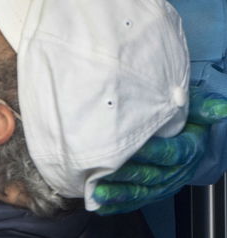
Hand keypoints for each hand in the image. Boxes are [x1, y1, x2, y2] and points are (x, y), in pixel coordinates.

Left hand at [93, 87, 226, 214]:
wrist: (191, 132)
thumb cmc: (188, 115)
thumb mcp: (197, 108)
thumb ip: (205, 107)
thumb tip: (222, 107)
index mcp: (188, 150)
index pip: (169, 153)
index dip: (152, 152)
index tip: (133, 148)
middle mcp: (177, 171)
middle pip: (152, 175)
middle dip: (127, 176)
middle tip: (103, 174)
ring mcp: (165, 183)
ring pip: (142, 191)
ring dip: (119, 194)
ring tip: (98, 192)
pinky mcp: (155, 190)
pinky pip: (137, 200)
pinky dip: (119, 204)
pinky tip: (101, 205)